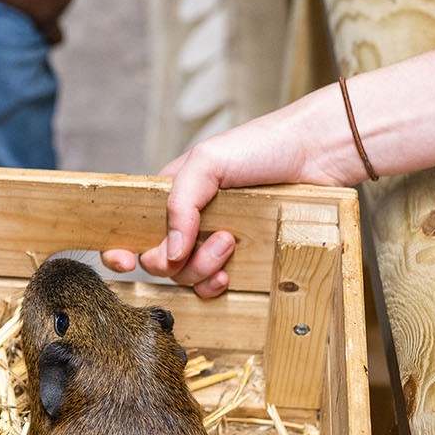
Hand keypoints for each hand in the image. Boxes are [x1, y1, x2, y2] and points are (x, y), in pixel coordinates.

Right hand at [100, 101, 327, 297]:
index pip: (130, 228)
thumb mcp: (207, 163)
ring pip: (184, 277)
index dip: (118, 249)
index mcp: (170, 195)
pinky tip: (231, 273)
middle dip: (177, 260)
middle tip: (216, 239)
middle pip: (157, 261)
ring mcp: (211, 241)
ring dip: (204, 267)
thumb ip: (179, 204)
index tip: (124, 259)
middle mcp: (186, 221)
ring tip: (232, 243)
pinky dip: (215, 285)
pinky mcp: (239, 259)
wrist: (316, 156)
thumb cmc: (260, 146)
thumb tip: (167, 252)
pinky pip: (211, 288)